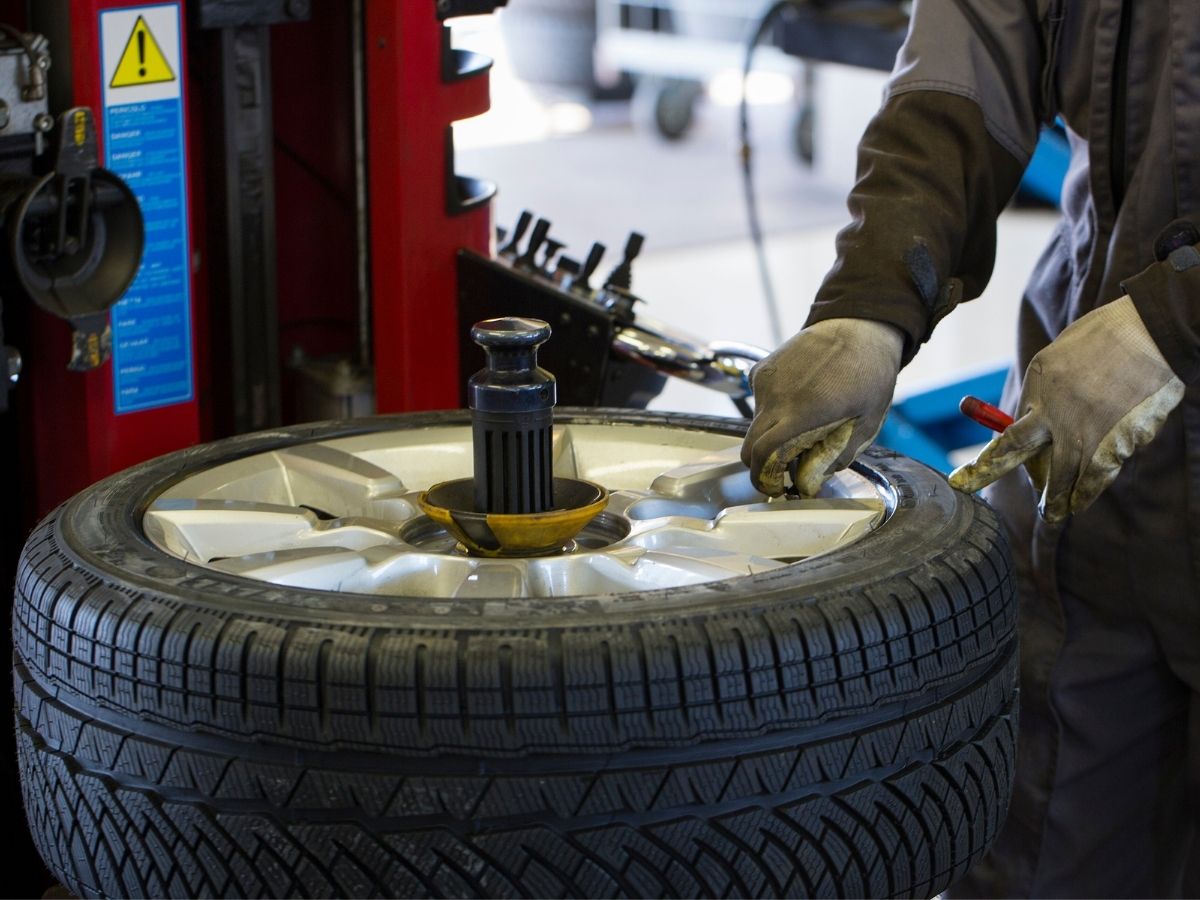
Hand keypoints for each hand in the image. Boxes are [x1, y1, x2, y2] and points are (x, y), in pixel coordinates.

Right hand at [741, 318, 903, 495]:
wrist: (859, 325)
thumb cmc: (870, 373)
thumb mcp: (866, 422)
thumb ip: (836, 456)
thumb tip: (810, 483)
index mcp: (802, 412)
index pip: (762, 455)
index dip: (763, 479)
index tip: (775, 488)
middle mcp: (776, 396)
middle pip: (749, 446)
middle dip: (760, 466)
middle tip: (781, 472)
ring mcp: (765, 381)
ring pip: (754, 424)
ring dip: (769, 436)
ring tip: (799, 430)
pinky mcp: (762, 369)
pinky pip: (758, 401)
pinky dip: (770, 412)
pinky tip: (796, 403)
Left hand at [949, 296, 1184, 522]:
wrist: (1150, 332)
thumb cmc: (1109, 338)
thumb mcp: (1061, 357)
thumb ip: (1047, 389)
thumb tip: (1034, 417)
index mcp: (1038, 386)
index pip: (1008, 433)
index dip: (990, 460)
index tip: (966, 479)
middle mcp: (1053, 412)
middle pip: (1018, 454)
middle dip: (996, 476)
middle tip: (985, 492)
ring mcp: (1083, 430)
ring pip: (1061, 476)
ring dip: (1056, 499)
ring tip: (1053, 514)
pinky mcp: (1114, 442)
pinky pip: (1096, 476)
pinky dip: (1086, 493)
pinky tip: (1078, 504)